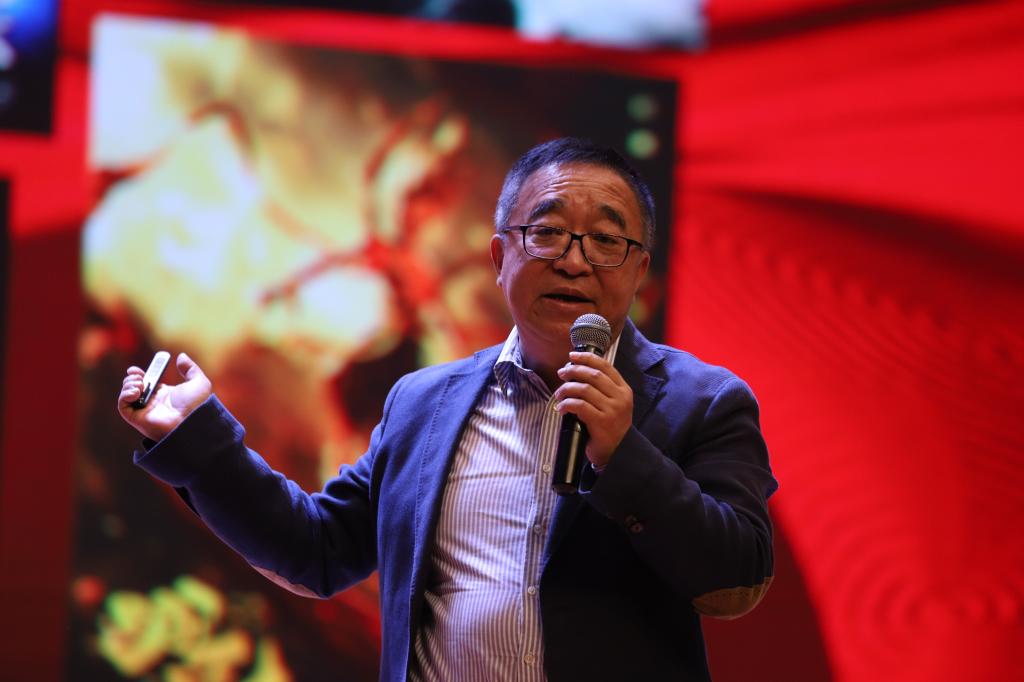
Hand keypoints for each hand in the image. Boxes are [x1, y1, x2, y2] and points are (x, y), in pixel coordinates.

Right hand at [117, 352, 212, 441]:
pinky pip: (123, 407)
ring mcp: (144, 411)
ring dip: (128, 385)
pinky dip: (124, 395)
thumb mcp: (199, 382)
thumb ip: (190, 368)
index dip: (138, 374)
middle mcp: (152, 403)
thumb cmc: (198, 405)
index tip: (135, 369)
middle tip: (140, 377)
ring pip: (126, 396)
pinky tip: (137, 391)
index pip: (145, 382)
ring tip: (141, 384)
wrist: (192, 421)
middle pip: (133, 387)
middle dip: (132, 378)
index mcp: (164, 394)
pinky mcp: (137, 418)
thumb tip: (181, 356)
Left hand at [554, 351, 632, 468]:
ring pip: (584, 389)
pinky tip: (560, 409)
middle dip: (574, 371)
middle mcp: (620, 398)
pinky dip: (567, 404)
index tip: (572, 356)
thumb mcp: (614, 404)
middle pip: (593, 375)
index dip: (587, 358)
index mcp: (624, 390)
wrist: (618, 451)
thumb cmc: (611, 426)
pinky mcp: (601, 422)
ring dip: (567, 389)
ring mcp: (612, 410)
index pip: (605, 366)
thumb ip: (602, 388)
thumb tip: (576, 371)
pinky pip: (579, 406)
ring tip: (559, 394)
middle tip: (561, 374)